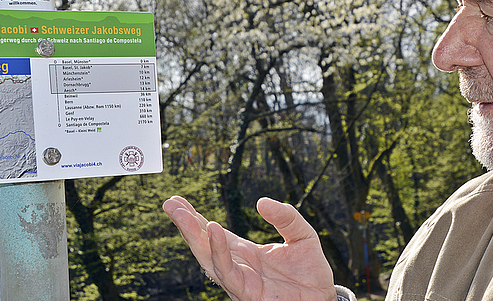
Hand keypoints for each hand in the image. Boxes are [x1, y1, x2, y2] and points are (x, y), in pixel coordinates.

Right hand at [163, 196, 336, 300]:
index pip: (213, 233)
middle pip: (204, 244)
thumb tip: (261, 202)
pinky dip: (218, 251)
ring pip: (208, 258)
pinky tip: (213, 230)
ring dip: (193, 236)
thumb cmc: (309, 268)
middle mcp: (237, 265)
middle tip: (169, 204)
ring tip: (182, 214)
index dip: (195, 218)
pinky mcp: (247, 292)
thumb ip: (285, 216)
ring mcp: (240, 280)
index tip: (177, 200)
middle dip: (185, 225)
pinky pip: (228, 272)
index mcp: (245, 252)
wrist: (323, 296)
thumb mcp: (301, 234)